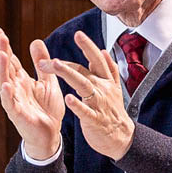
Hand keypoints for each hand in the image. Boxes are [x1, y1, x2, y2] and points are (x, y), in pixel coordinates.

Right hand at [0, 27, 63, 158]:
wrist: (50, 136)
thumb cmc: (46, 110)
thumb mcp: (47, 82)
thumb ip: (41, 64)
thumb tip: (35, 40)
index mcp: (21, 80)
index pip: (11, 60)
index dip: (4, 46)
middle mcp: (15, 89)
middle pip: (5, 67)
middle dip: (2, 52)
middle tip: (0, 36)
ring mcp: (14, 102)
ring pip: (4, 83)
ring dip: (2, 69)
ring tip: (2, 54)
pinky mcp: (18, 116)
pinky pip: (11, 105)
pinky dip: (7, 95)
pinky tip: (6, 85)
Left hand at [38, 30, 133, 160]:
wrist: (122, 138)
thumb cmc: (113, 112)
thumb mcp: (115, 88)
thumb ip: (109, 69)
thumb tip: (104, 51)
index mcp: (105, 81)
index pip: (96, 59)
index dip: (88, 46)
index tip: (78, 34)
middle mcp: (102, 89)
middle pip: (84, 71)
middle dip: (66, 63)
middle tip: (49, 59)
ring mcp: (99, 104)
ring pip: (83, 86)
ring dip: (69, 74)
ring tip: (55, 65)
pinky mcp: (95, 120)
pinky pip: (85, 111)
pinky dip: (77, 105)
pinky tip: (68, 98)